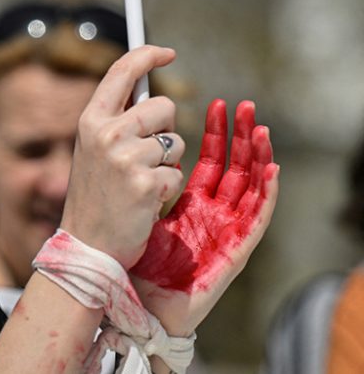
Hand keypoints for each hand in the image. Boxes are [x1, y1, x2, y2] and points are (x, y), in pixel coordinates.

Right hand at [60, 45, 186, 267]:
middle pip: (164, 106)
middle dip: (167, 128)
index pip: (122, 71)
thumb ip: (117, 121)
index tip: (167, 52)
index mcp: (91, 120)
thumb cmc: (95, 195)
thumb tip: (151, 93)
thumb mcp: (94, 150)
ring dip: (168, 163)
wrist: (87, 245)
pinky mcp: (146, 183)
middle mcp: (106, 133)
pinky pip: (177, 173)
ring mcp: (126, 158)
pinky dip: (167, 189)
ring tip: (141, 182)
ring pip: (176, 142)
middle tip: (147, 155)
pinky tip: (145, 201)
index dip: (147, 55)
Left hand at [130, 99, 279, 335]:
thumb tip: (127, 136)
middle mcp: (210, 213)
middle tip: (243, 104)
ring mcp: (223, 230)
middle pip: (234, 167)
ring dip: (259, 155)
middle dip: (240, 135)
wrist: (133, 294)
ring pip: (250, 187)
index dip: (216, 134)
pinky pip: (256, 218)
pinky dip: (266, 193)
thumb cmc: (130, 254)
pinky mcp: (233, 248)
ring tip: (261, 127)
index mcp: (189, 202)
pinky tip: (271, 170)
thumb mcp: (132, 204)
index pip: (209, 160)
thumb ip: (136, 174)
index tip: (216, 103)